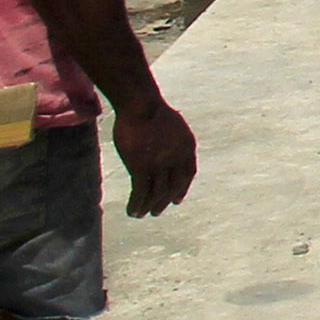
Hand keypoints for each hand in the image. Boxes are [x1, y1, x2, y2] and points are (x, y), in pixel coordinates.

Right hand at [112, 97, 197, 217]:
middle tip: (157, 211)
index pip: (188, 174)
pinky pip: (140, 192)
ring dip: (149, 206)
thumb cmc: (153, 111)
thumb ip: (173, 141)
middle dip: (165, 201)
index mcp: (188, 148)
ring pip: (156, 193)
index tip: (176, 199)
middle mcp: (177, 159)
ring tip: (142, 214)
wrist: (141, 105)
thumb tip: (168, 148)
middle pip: (173, 186)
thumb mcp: (173, 126)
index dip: (182, 188)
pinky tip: (132, 211)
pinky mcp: (141, 168)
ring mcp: (160, 165)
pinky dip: (136, 204)